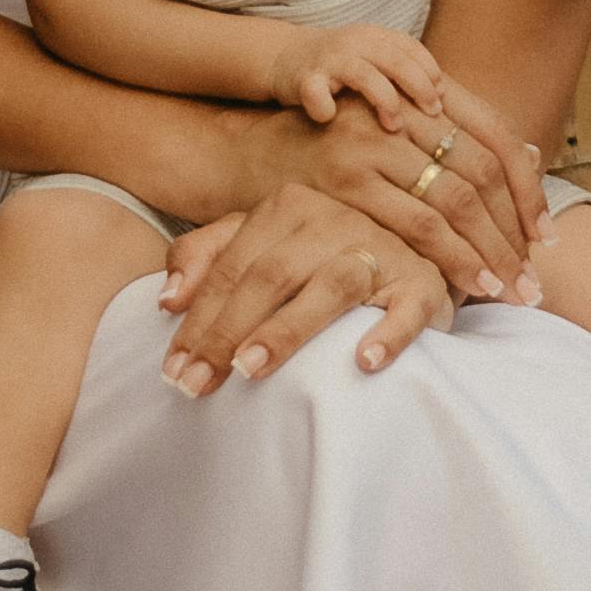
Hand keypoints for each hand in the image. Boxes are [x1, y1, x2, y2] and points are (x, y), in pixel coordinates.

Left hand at [157, 184, 458, 389]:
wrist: (412, 254)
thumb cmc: (321, 259)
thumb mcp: (260, 246)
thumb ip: (207, 257)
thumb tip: (167, 299)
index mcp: (288, 207)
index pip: (232, 268)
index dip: (198, 319)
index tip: (172, 369)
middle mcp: (334, 219)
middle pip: (271, 276)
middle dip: (228, 332)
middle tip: (197, 383)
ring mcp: (382, 248)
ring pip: (331, 285)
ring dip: (289, 329)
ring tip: (252, 369)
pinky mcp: (423, 282)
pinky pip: (408, 306)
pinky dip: (388, 333)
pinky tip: (362, 362)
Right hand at [218, 81, 546, 318]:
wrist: (244, 150)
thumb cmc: (332, 149)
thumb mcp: (396, 134)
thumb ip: (460, 143)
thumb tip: (533, 157)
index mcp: (423, 98)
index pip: (497, 142)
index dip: (527, 193)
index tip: (547, 242)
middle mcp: (401, 115)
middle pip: (480, 176)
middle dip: (510, 237)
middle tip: (532, 285)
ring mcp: (372, 144)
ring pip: (450, 203)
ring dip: (482, 253)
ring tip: (503, 292)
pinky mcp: (344, 181)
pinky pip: (411, 223)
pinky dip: (443, 258)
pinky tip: (456, 286)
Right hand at [270, 20, 449, 130]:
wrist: (285, 58)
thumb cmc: (342, 70)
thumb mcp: (376, 63)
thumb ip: (405, 76)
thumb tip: (449, 107)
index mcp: (377, 38)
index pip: (413, 50)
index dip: (431, 73)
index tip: (444, 100)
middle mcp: (356, 43)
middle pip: (396, 60)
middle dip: (419, 87)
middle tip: (433, 114)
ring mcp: (330, 60)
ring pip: (365, 75)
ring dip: (384, 100)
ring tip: (394, 126)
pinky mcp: (304, 78)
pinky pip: (316, 92)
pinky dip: (325, 107)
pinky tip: (332, 120)